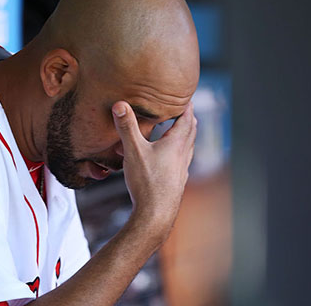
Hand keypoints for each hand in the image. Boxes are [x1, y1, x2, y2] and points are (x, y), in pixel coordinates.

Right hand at [112, 101, 196, 233]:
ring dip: (183, 136)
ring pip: (187, 148)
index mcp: (176, 144)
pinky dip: (176, 154)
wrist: (155, 215)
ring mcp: (181, 170)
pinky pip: (180, 162)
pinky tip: (167, 160)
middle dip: (187, 119)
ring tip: (177, 132)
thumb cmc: (146, 182)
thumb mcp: (133, 151)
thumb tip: (120, 104)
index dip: (186, 105)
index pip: (186, 118)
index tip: (186, 96)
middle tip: (185, 109)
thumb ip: (127, 127)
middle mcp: (183, 155)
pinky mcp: (176, 182)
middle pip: (190, 132)